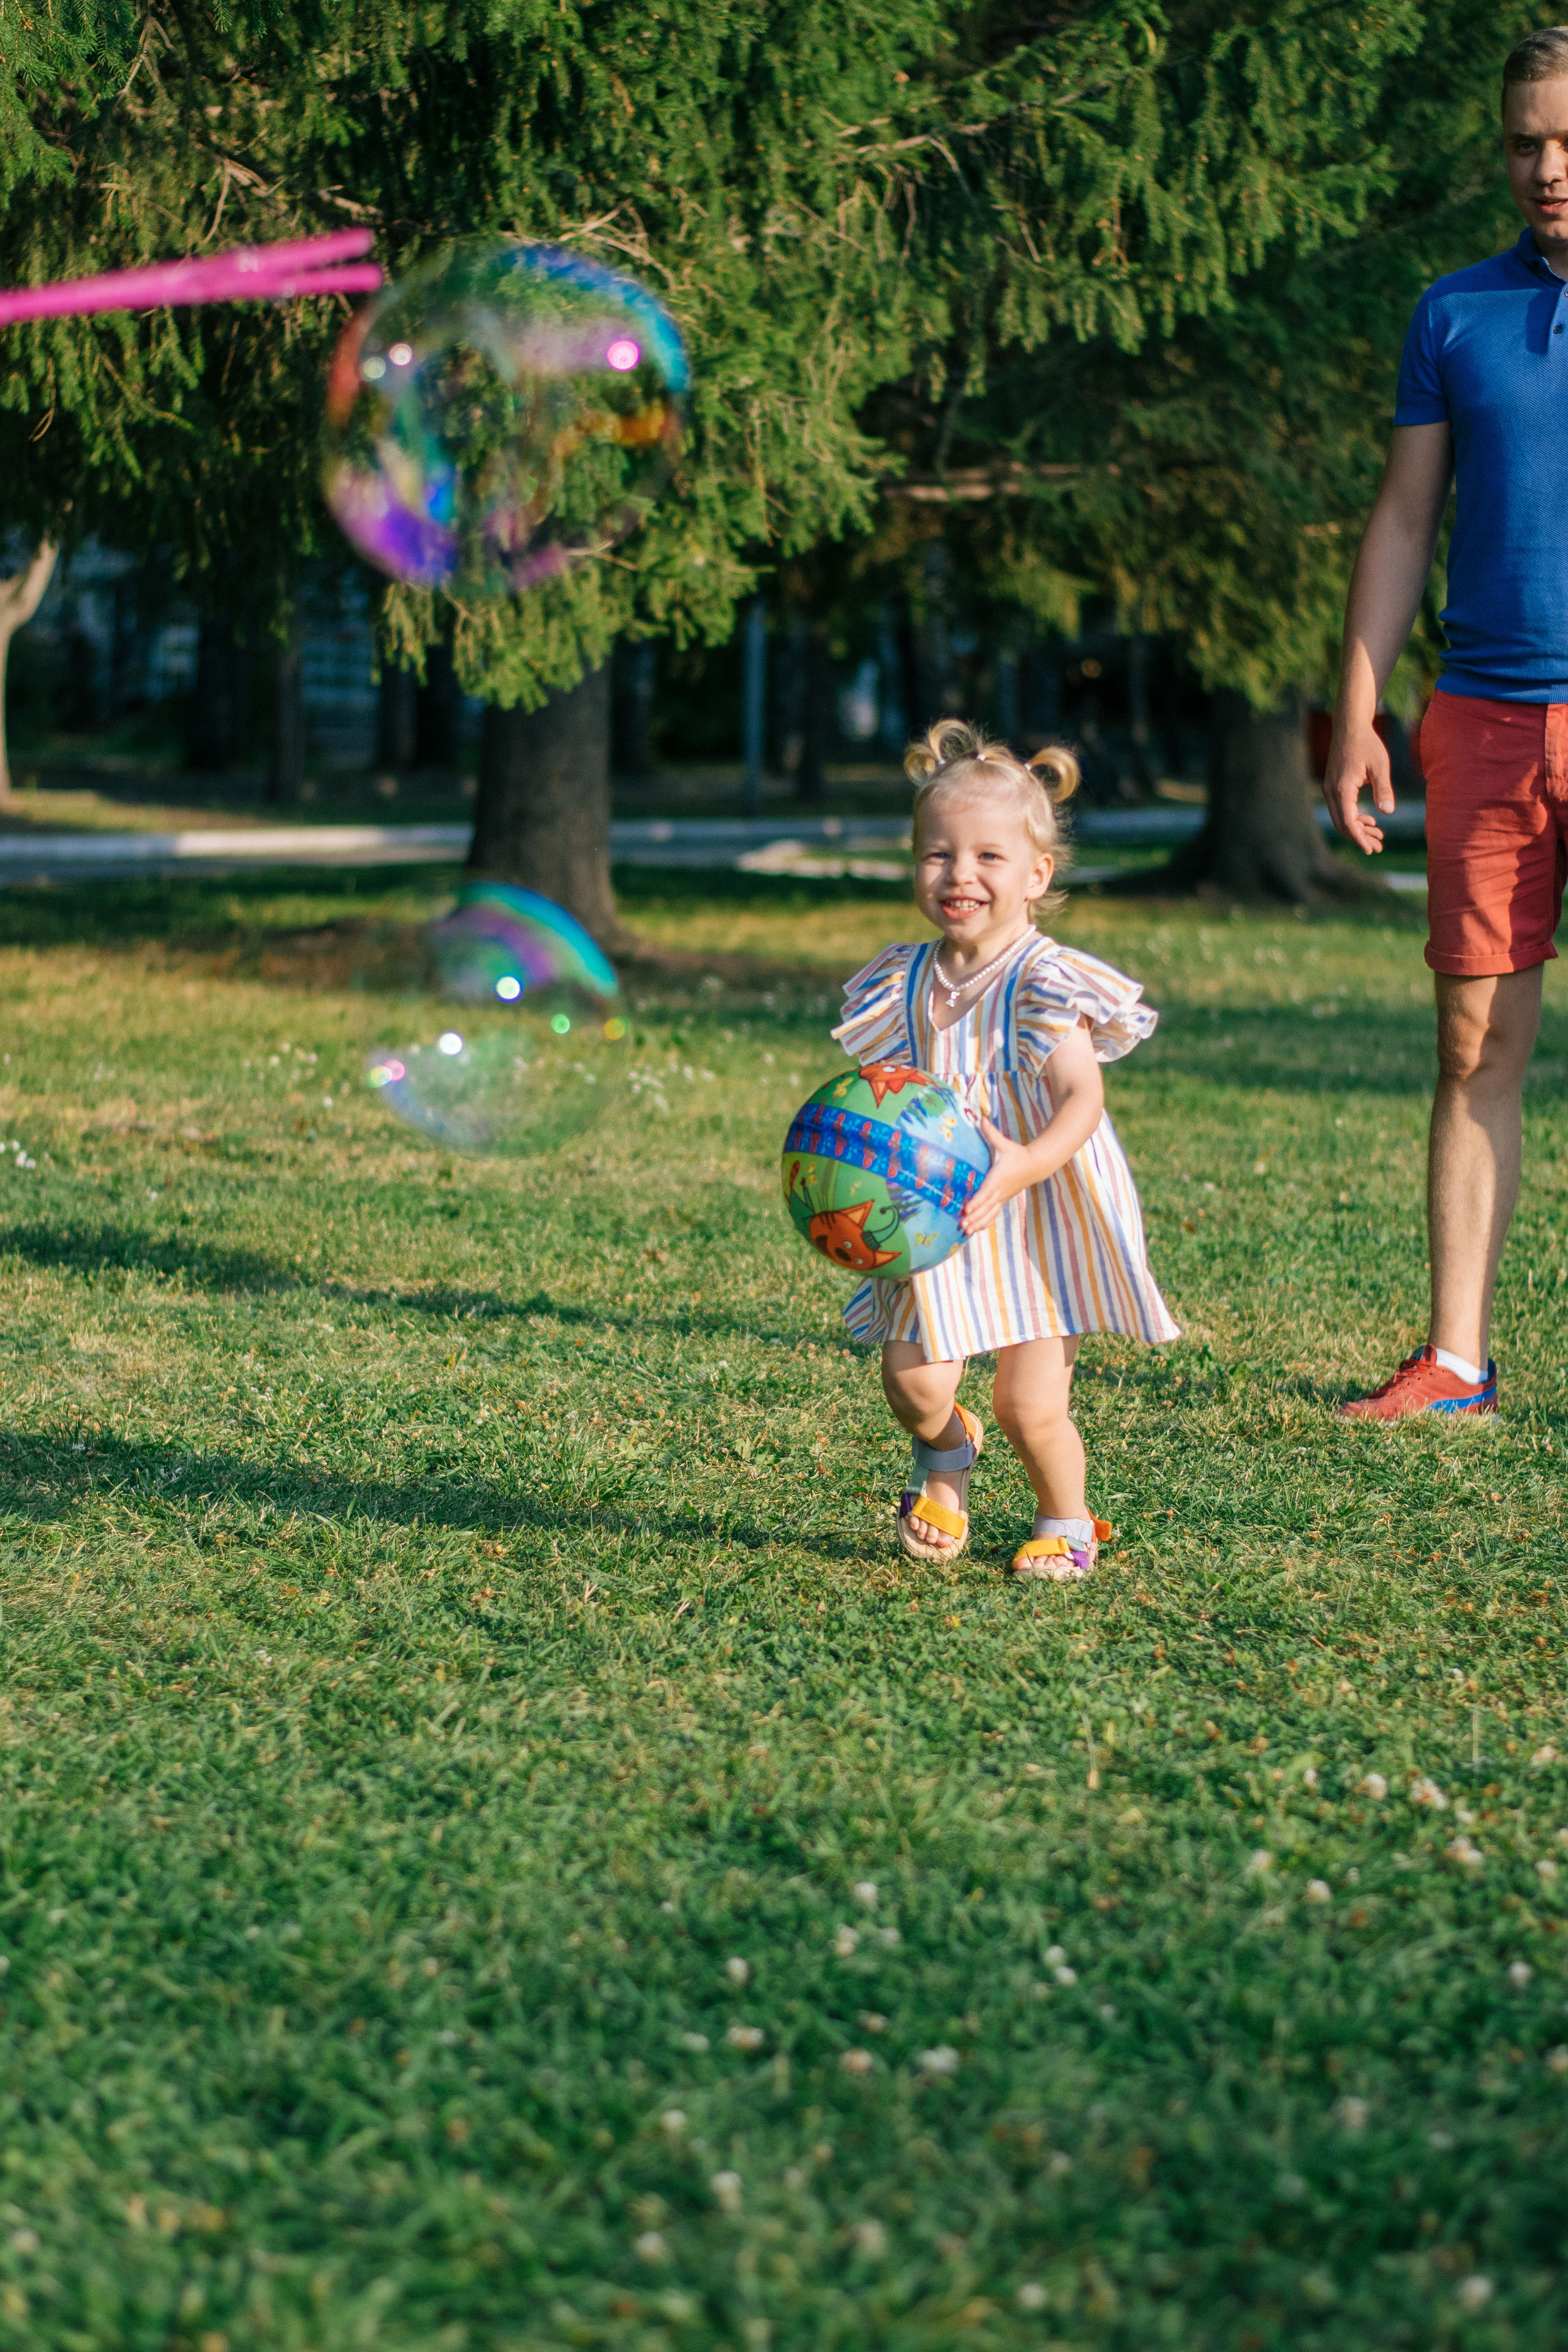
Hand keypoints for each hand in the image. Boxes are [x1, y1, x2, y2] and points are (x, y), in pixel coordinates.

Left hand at [960, 1114, 1033, 1234]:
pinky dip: (985, 1222)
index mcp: (999, 1177)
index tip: (967, 1209)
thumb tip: (981, 1118)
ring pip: (990, 1213)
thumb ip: (991, 1133)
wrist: (1036, 1165)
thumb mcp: (1005, 1144)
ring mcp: (1003, 1197)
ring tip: (966, 1231)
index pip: (986, 1191)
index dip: (977, 1201)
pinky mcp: (1004, 1200)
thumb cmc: (1017, 1154)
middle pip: (986, 1206)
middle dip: (974, 1216)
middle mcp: (1001, 1190)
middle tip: (962, 1224)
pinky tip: (976, 1230)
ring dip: (978, 1222)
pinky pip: (994, 1213)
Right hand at [1323, 717, 1393, 854]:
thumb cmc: (1367, 744)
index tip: (1370, 849)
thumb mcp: (1380, 766)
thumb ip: (1384, 790)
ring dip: (1358, 828)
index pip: (1348, 821)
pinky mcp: (1333, 786)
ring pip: (1341, 817)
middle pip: (1342, 824)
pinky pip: (1341, 808)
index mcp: (1342, 788)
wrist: (1350, 726)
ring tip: (1379, 835)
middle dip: (1360, 837)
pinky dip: (1354, 817)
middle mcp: (1331, 791)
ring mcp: (1330, 789)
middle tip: (1379, 847)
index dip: (1359, 838)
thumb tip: (1388, 812)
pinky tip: (1370, 819)